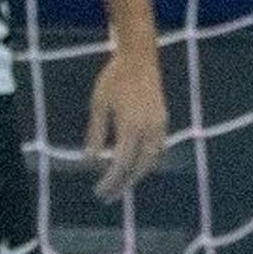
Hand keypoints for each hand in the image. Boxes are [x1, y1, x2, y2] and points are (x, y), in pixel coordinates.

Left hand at [87, 49, 168, 199]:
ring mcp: (159, 125)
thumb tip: (89, 161)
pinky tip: (136, 164)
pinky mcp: (163, 120)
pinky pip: (159, 149)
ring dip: (137, 175)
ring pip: (152, 160)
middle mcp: (149, 129)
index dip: (110, 181)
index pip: (121, 164)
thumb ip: (95, 134)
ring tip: (121, 183)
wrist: (139, 58)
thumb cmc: (114, 79)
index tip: (99, 191)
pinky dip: (148, 161)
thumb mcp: (98, 105)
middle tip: (108, 195)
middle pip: (139, 168)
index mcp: (131, 127)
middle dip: (123, 184)